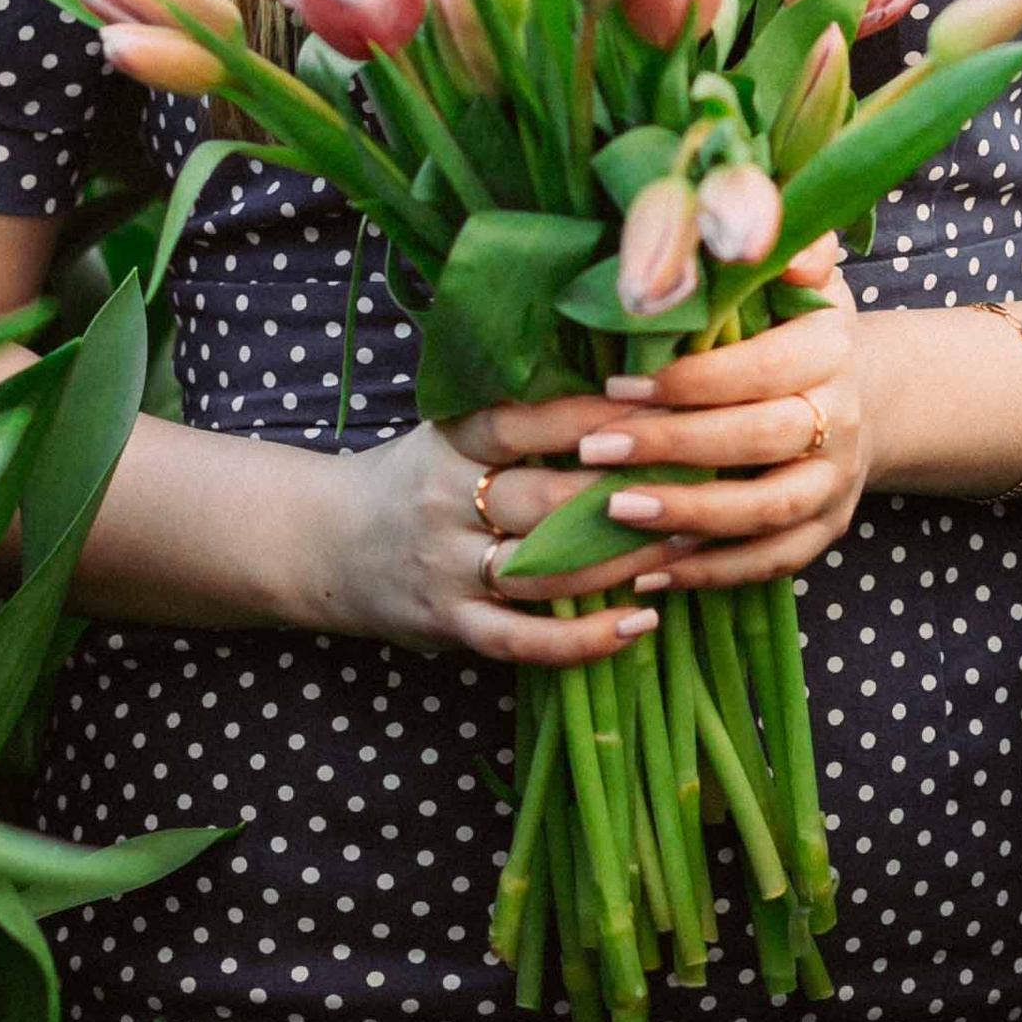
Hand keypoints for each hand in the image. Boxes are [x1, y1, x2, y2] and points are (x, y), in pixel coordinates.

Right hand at [305, 411, 666, 669]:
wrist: (322, 543)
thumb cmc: (413, 478)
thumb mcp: (446, 431)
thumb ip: (516, 415)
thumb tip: (622, 381)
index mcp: (448, 443)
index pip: (520, 423)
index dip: (588, 417)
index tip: (655, 409)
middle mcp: (443, 502)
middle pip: (543, 500)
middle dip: (625, 496)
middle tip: (698, 485)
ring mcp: (445, 568)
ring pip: (543, 570)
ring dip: (621, 562)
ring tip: (685, 548)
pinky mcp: (449, 624)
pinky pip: (522, 639)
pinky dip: (583, 639)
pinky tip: (640, 623)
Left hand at [450, 240, 870, 596]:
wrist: (863, 392)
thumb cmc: (797, 325)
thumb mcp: (798, 272)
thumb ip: (779, 245)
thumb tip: (752, 232)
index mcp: (829, 349)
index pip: (760, 368)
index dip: (690, 380)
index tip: (617, 383)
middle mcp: (842, 418)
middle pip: (759, 439)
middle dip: (673, 446)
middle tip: (593, 447)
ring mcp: (836, 482)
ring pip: (768, 512)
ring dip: (690, 516)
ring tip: (616, 513)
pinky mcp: (826, 531)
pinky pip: (771, 563)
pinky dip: (712, 573)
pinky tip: (648, 570)